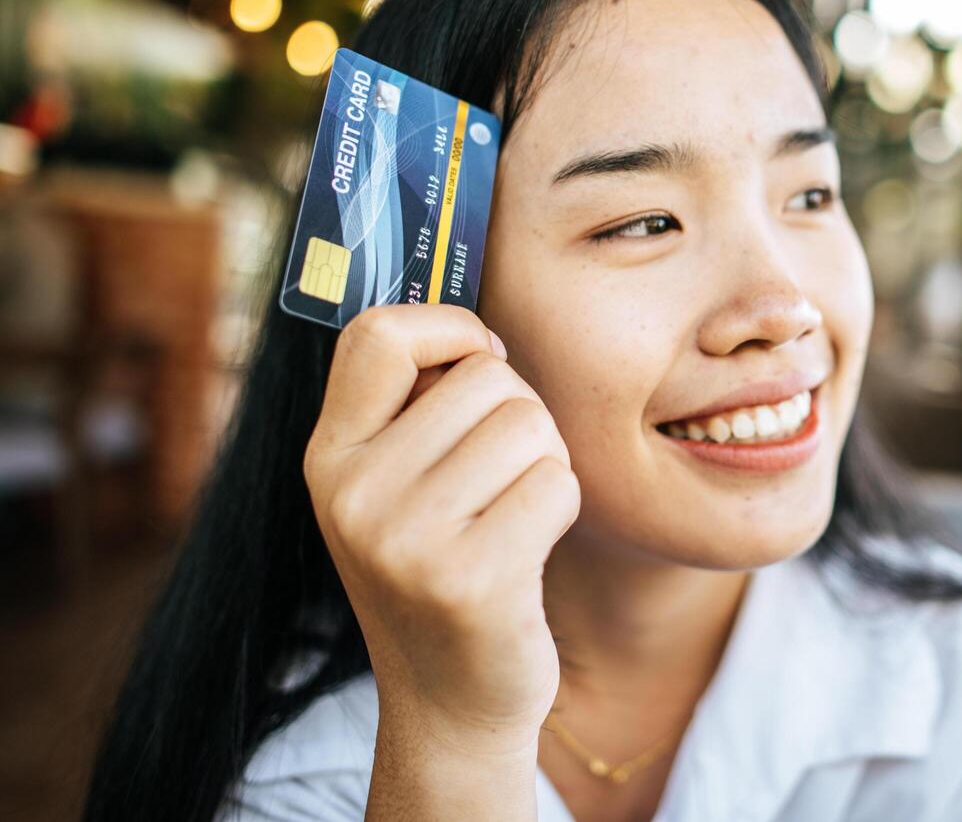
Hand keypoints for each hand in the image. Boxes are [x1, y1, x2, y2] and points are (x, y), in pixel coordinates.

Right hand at [303, 303, 578, 751]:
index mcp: (327, 457)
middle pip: (486, 376)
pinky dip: (562, 508)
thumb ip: (413, 407)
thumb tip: (475, 327)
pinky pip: (557, 483)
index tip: (478, 362)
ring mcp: (405, 539)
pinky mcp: (469, 579)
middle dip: (520, 414)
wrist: (450, 706)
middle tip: (500, 479)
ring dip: (546, 461)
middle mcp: (352, 494)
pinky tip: (528, 552)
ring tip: (512, 514)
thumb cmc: (441, 572)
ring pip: (530, 424)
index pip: (377, 333)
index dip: (448, 327)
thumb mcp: (394, 488)